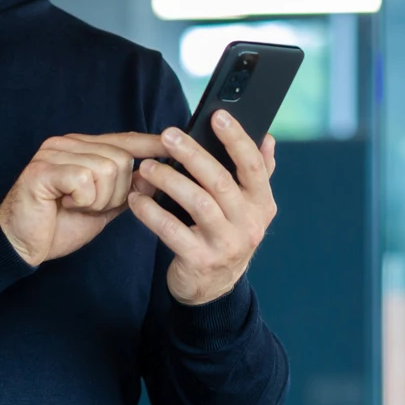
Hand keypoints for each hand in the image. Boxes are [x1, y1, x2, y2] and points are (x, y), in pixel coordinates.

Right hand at [0, 132, 167, 266]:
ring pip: (105, 169)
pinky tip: (64, 205)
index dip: (149, 144)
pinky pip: (84, 179)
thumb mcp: (102, 207)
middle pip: (120, 159)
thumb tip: (155, 175)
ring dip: (97, 199)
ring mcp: (53, 153)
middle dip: (115, 192)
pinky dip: (82, 199)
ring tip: (75, 205)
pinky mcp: (42, 169)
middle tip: (88, 205)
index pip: (123, 140)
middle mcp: (67, 143)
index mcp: (81, 148)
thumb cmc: (59, 225)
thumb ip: (126, 190)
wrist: (22, 246)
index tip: (173, 144)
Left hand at [126, 111, 277, 305]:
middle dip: (193, 155)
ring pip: (197, 203)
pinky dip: (151, 212)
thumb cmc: (226, 235)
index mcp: (262, 204)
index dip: (237, 139)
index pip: (254, 166)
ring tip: (146, 167)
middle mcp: (250, 224)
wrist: (214, 288)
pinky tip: (136, 199)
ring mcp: (226, 244)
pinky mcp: (200, 260)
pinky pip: (171, 230)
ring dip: (169, 181)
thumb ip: (257, 174)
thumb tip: (268, 138)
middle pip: (221, 181)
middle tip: (168, 135)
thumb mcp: (248, 208)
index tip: (217, 115)